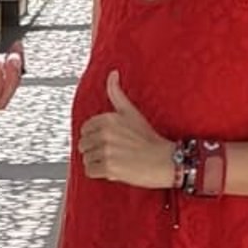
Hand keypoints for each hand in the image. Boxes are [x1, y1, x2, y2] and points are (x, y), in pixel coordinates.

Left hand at [78, 73, 173, 187]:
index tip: (108, 141)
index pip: (85, 129)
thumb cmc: (149, 139)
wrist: (165, 161)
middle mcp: (105, 133)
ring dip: (97, 163)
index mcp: (108, 119)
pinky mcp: (108, 167)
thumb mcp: (131, 112)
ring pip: (86, 159)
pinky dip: (99, 174)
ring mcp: (106, 151)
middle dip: (94, 150)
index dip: (95, 137)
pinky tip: (113, 170)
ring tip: (114, 160)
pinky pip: (90, 171)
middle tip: (112, 152)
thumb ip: (117, 94)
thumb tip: (112, 73)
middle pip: (83, 145)